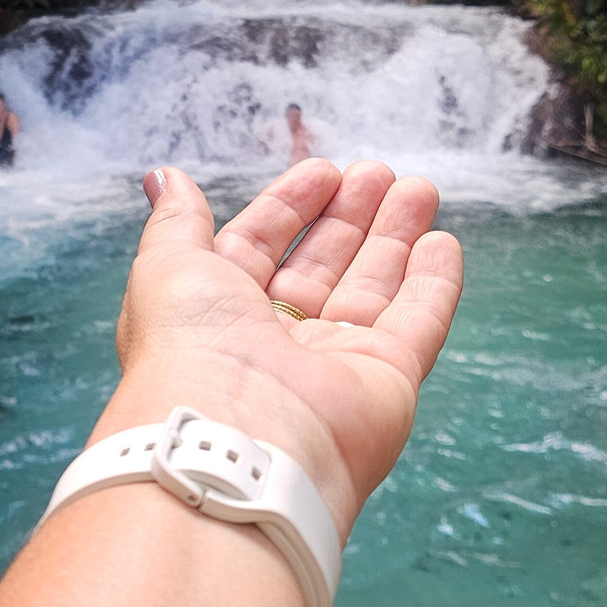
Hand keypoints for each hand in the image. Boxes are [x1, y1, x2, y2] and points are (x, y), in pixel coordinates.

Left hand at [98, 159, 462, 539]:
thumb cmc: (188, 347)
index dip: (290, 206)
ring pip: (373, 288)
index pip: (261, 247)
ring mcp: (332, 364)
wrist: (234, 437)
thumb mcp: (167, 264)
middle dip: (351, 215)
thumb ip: (178, 219)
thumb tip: (164, 177)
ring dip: (396, 236)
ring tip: (419, 188)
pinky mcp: (385, 383)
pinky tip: (442, 243)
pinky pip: (417, 325)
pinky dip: (432, 285)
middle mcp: (275, 341)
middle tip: (379, 171)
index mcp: (218, 313)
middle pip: (322, 265)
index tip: (324, 170)